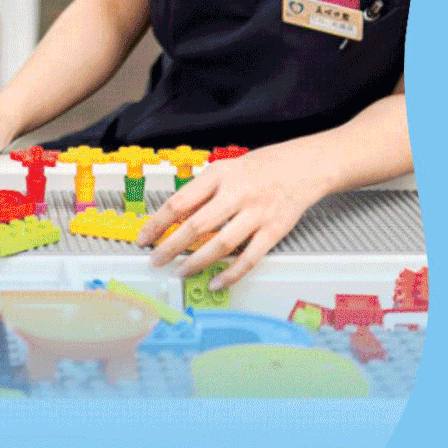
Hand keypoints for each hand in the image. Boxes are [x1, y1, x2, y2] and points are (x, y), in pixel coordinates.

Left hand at [140, 139, 329, 290]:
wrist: (304, 165)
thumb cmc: (262, 167)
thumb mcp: (226, 168)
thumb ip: (203, 191)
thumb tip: (174, 217)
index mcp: (219, 174)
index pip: (180, 201)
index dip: (157, 222)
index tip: (144, 237)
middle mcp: (237, 193)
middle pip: (196, 225)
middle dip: (170, 246)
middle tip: (155, 259)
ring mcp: (256, 213)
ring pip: (220, 244)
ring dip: (196, 262)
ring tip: (180, 271)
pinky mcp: (274, 231)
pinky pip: (248, 258)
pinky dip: (230, 274)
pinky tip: (215, 282)